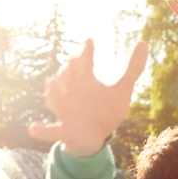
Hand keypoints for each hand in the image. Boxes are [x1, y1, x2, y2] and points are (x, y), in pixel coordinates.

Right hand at [29, 40, 148, 155]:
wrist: (94, 137)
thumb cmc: (106, 110)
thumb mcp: (122, 91)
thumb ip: (133, 68)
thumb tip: (144, 42)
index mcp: (86, 82)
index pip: (85, 63)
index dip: (87, 52)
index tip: (90, 41)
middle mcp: (72, 93)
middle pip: (66, 76)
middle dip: (68, 71)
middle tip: (74, 62)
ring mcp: (65, 111)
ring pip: (54, 98)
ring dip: (54, 94)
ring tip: (56, 88)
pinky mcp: (64, 130)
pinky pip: (50, 130)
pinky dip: (42, 130)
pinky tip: (34, 128)